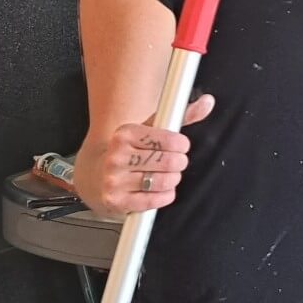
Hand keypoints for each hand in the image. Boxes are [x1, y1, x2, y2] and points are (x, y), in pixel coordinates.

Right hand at [79, 94, 214, 214]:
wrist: (95, 175)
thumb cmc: (130, 151)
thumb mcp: (150, 129)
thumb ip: (180, 116)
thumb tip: (207, 102)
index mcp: (124, 134)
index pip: (167, 140)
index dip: (181, 145)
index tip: (181, 147)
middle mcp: (116, 156)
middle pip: (167, 162)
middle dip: (179, 163)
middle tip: (176, 162)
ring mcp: (114, 180)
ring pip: (162, 182)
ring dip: (173, 180)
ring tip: (167, 175)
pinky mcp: (116, 201)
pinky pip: (154, 200)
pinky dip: (165, 195)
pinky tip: (160, 189)